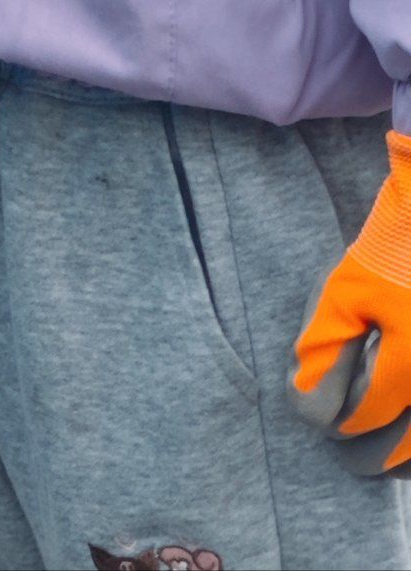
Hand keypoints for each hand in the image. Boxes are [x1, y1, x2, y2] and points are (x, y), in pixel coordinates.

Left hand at [291, 133, 410, 470]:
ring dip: (403, 458)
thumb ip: (323, 349)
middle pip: (404, 448)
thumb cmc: (390, 251)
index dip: (339, 424)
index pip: (366, 418)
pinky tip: (406, 439)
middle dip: (371, 456)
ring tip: (382, 460)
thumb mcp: (344, 293)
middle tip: (349, 459)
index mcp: (409, 361)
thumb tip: (311, 405)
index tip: (325, 423)